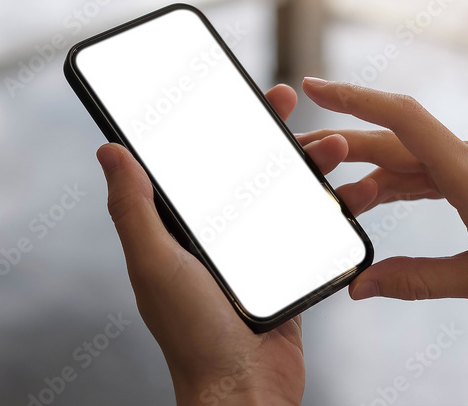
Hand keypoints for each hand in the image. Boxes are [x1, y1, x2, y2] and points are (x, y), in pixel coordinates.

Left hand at [95, 85, 374, 405]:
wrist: (243, 392)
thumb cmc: (192, 334)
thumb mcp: (155, 263)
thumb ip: (134, 209)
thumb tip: (109, 151)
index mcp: (177, 228)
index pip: (195, 163)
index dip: (213, 124)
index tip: (232, 91)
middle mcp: (213, 235)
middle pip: (245, 169)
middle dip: (270, 132)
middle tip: (290, 100)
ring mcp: (252, 252)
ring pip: (284, 194)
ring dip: (311, 166)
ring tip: (337, 146)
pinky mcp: (286, 271)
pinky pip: (313, 229)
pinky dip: (336, 209)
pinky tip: (358, 193)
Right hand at [299, 77, 467, 312]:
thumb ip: (418, 280)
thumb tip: (362, 287)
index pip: (402, 119)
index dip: (354, 99)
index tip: (314, 89)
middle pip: (394, 138)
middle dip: (342, 142)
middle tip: (299, 154)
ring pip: (409, 156)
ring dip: (367, 169)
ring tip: (330, 191)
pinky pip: (429, 170)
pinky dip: (395, 182)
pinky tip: (374, 199)